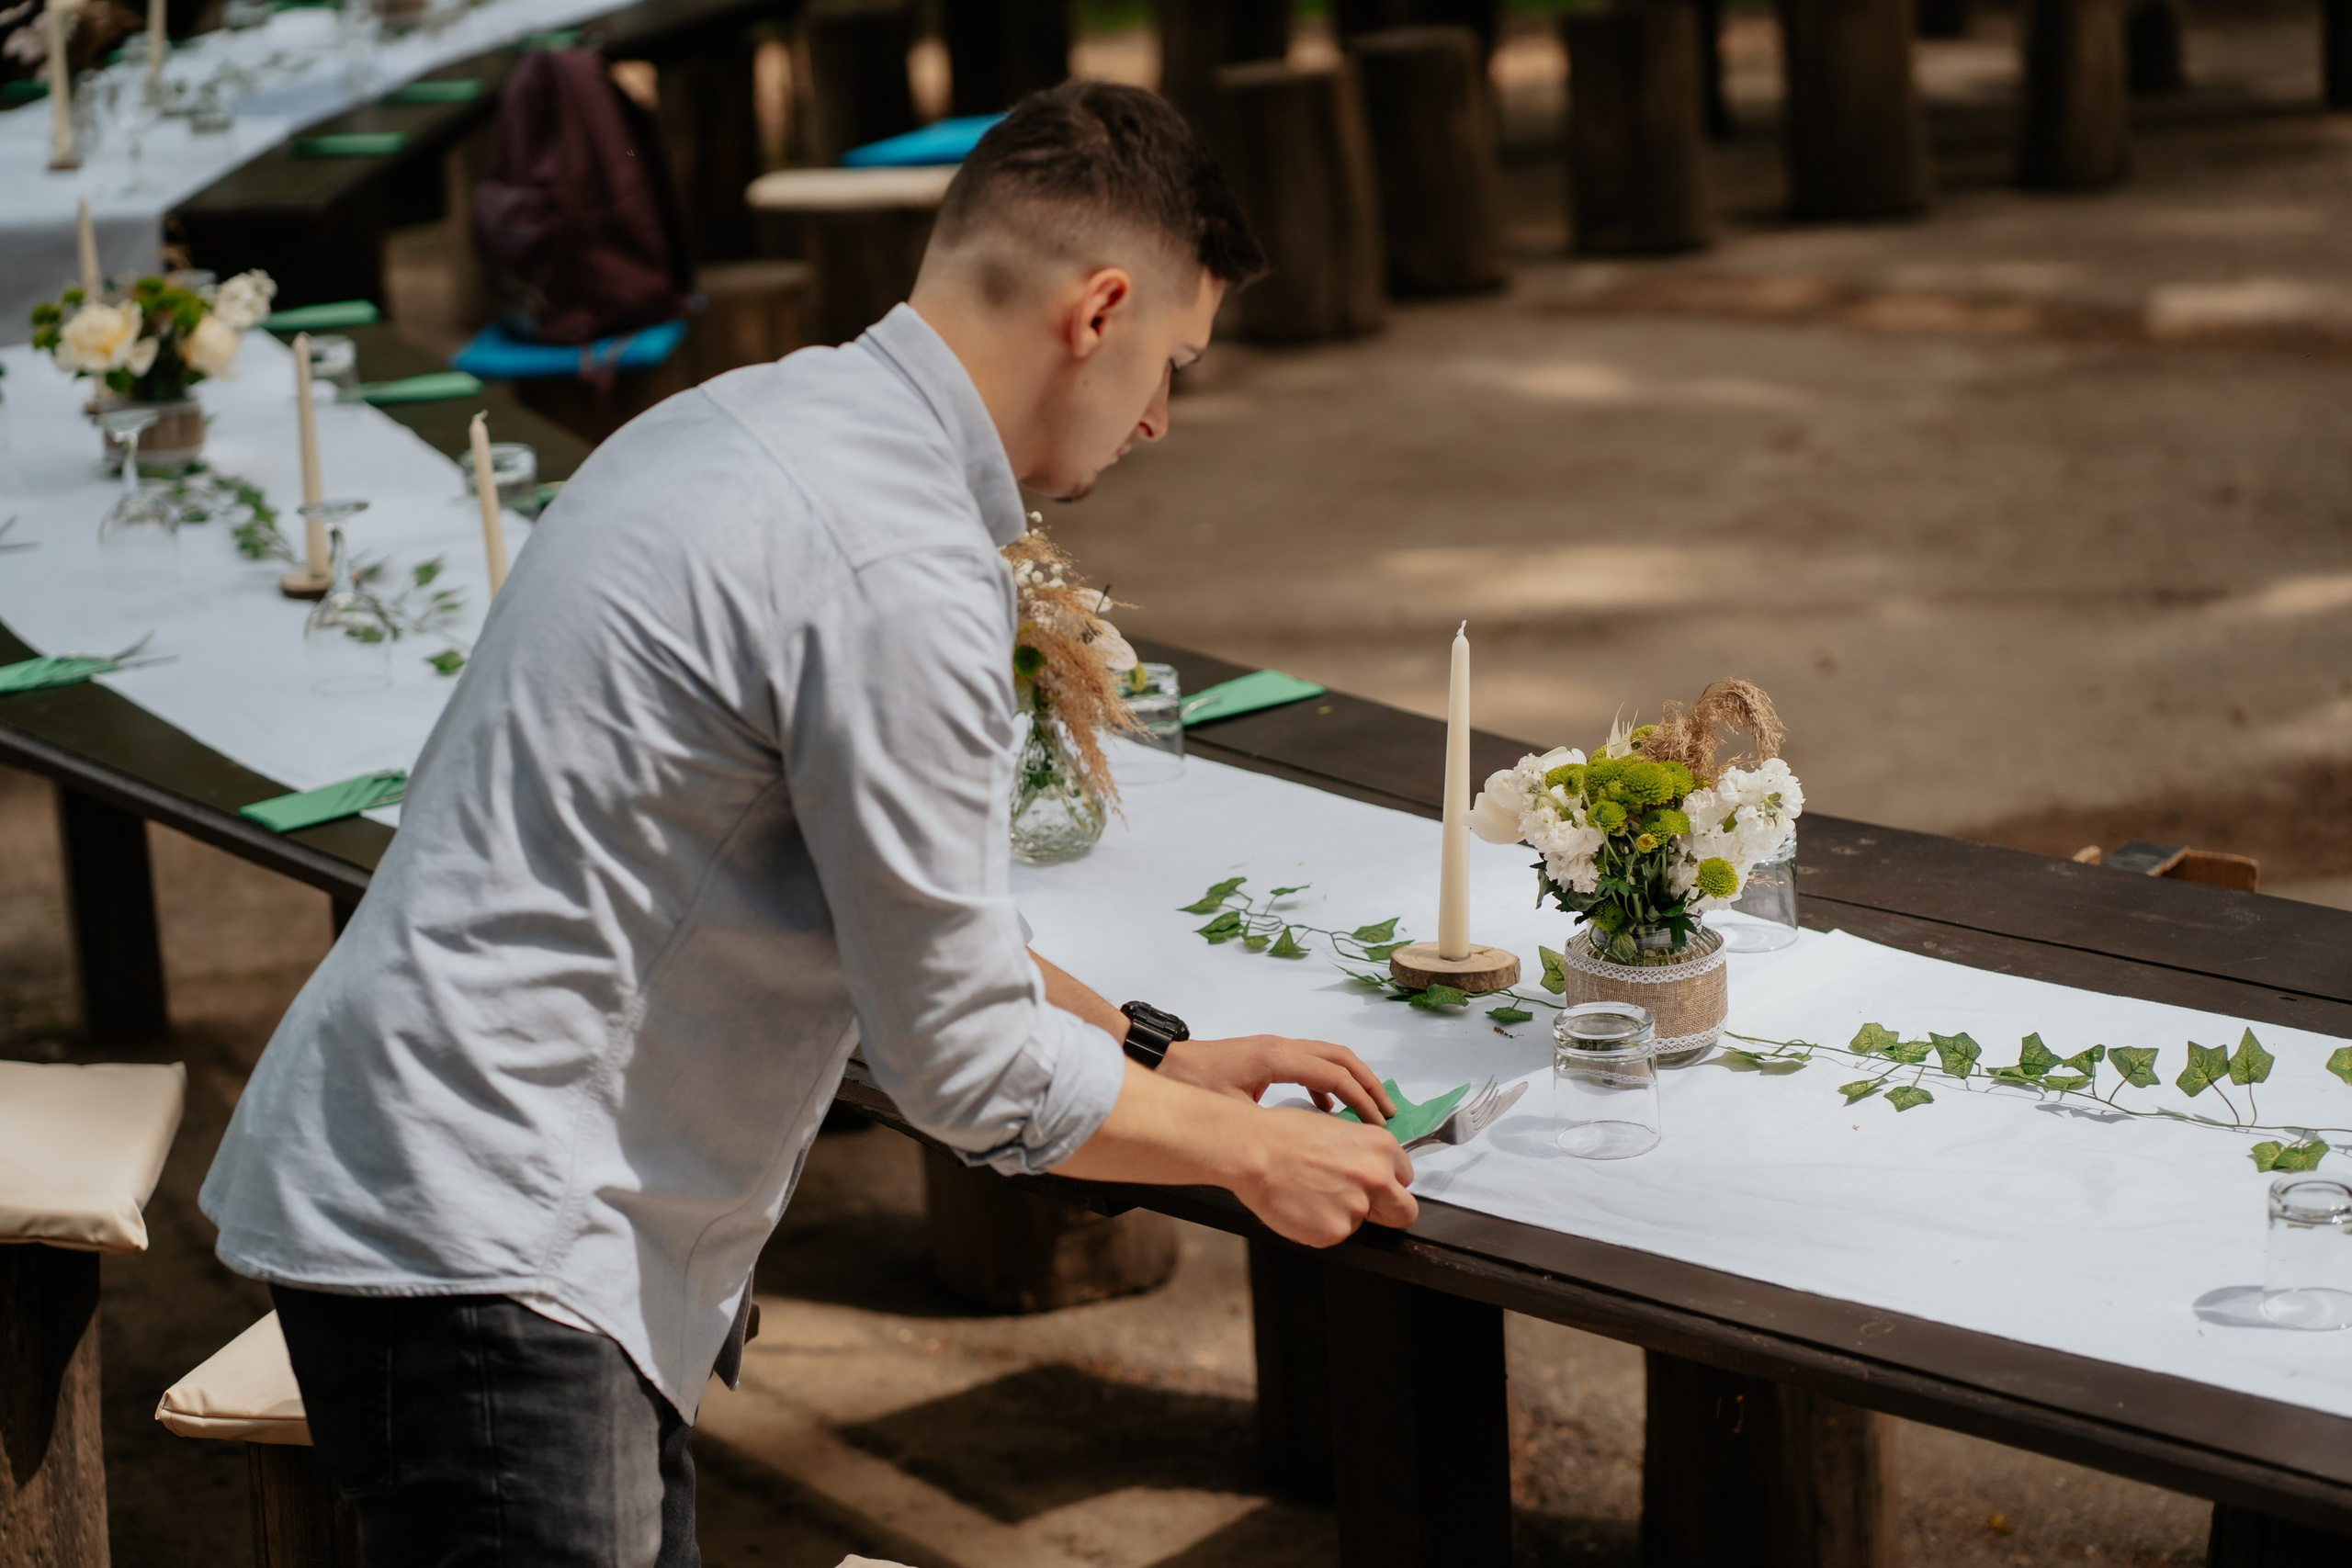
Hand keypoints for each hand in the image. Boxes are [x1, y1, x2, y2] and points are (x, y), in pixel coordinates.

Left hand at [1160, 1035, 1394, 1123]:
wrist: (1163, 1061)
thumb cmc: (1192, 1084)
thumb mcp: (1229, 1111)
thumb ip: (1264, 1127)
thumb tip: (1297, 1149)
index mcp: (1277, 1058)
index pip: (1334, 1075)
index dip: (1360, 1099)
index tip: (1378, 1124)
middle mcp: (1282, 1047)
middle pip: (1341, 1058)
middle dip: (1368, 1084)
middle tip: (1388, 1113)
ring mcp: (1276, 1049)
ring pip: (1328, 1057)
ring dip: (1352, 1082)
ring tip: (1368, 1112)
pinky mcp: (1268, 1057)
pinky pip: (1311, 1064)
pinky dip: (1328, 1083)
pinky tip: (1326, 1110)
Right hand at [1234, 1106, 1418, 1247]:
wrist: (1253, 1151)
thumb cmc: (1284, 1134)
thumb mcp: (1336, 1128)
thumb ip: (1362, 1152)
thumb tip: (1367, 1167)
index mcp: (1381, 1147)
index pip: (1405, 1178)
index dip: (1387, 1183)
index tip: (1372, 1186)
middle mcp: (1377, 1178)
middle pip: (1404, 1211)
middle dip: (1386, 1211)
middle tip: (1356, 1204)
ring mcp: (1357, 1208)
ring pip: (1360, 1223)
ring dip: (1341, 1215)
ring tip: (1309, 1195)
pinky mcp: (1334, 1232)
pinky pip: (1333, 1235)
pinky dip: (1318, 1226)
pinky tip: (1300, 1206)